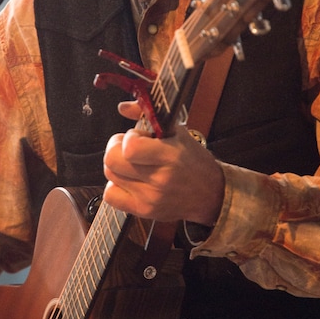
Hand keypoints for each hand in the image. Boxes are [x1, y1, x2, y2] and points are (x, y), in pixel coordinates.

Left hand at [103, 101, 224, 225]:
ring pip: (110, 175)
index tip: (138, 137)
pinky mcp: (144, 211)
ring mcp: (150, 198)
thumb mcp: (178, 133)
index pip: (130, 148)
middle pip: (111, 161)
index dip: (128, 138)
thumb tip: (122, 107)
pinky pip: (111, 196)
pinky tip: (130, 181)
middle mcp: (159, 179)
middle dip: (115, 148)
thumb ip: (148, 115)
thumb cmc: (193, 161)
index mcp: (170, 155)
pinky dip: (116, 186)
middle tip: (128, 148)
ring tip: (134, 164)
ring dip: (117, 166)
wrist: (210, 194)